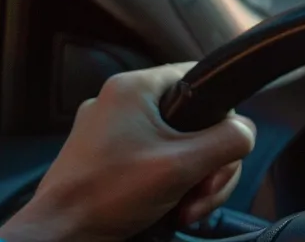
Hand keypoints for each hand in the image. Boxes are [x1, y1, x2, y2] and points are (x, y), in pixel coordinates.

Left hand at [0, 63, 256, 241]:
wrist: (59, 235)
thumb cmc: (108, 196)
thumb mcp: (183, 166)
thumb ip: (228, 141)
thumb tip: (244, 134)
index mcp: (133, 88)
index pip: (200, 78)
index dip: (222, 115)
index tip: (221, 152)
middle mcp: (119, 102)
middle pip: (194, 121)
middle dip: (208, 164)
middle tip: (203, 195)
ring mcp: (109, 132)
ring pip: (177, 146)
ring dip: (192, 181)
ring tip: (184, 210)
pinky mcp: (105, 159)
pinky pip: (154, 162)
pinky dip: (169, 186)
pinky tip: (169, 210)